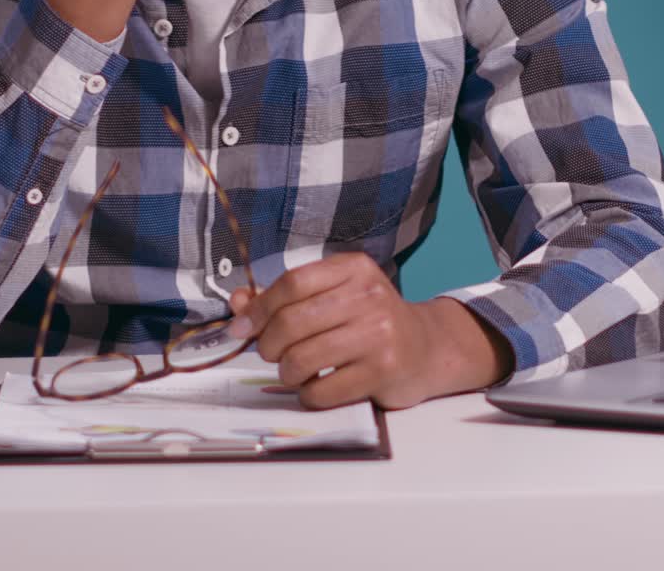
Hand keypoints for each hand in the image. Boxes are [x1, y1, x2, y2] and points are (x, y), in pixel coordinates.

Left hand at [228, 253, 514, 409]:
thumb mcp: (333, 296)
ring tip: (293, 371)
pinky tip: (317, 387)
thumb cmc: (369, 320)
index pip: (293, 282)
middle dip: (267, 344)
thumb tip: (238, 305)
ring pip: (302, 358)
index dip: (259, 307)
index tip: (241, 327)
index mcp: (354, 269)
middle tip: (268, 353)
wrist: (426, 347)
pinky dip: (308, 394)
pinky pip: (323, 390)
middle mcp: (369, 296)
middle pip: (293, 321)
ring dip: (286, 372)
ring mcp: (379, 334)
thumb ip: (285, 298)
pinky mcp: (384, 371)